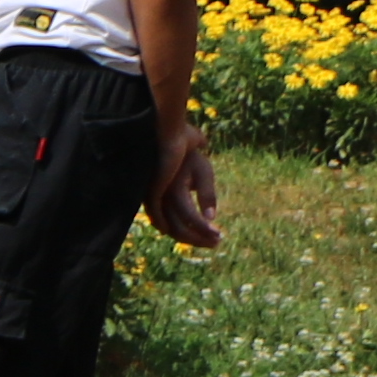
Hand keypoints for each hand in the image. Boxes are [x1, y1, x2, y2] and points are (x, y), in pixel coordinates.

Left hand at [147, 124, 221, 251]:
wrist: (172, 133)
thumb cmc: (187, 151)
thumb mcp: (203, 174)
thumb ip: (207, 194)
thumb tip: (212, 214)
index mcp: (165, 199)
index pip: (177, 225)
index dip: (195, 234)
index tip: (214, 239)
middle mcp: (161, 202)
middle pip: (178, 231)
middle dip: (198, 239)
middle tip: (217, 243)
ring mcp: (159, 199)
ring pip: (177, 228)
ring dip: (197, 237)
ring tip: (216, 239)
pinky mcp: (161, 194)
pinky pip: (179, 216)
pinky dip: (196, 225)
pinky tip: (209, 227)